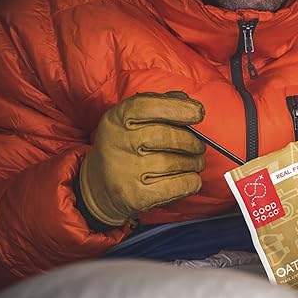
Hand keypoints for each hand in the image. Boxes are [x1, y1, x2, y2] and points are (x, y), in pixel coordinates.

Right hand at [79, 92, 205, 225]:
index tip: (198, 113)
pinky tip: (189, 178)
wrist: (99, 189)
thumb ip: (159, 106)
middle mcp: (120, 142)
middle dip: (192, 142)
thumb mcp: (130, 121)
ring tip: (193, 163)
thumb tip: (188, 102)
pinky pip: (179, 185)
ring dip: (194, 163)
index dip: (179, 108)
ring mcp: (127, 171)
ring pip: (177, 163)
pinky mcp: (136, 195)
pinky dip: (191, 181)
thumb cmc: (125, 148)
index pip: (149, 106)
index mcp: (118, 119)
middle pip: (168, 137)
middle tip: (198, 147)